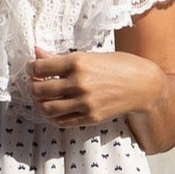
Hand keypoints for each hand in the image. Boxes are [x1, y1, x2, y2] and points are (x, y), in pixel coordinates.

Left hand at [29, 45, 166, 130]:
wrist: (143, 86)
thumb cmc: (118, 65)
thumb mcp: (90, 55)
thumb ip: (61, 58)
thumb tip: (37, 52)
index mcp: (78, 62)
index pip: (40, 68)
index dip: (32, 68)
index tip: (33, 68)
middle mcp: (79, 83)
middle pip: (39, 89)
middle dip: (33, 86)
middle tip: (36, 83)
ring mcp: (84, 103)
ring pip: (47, 108)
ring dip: (40, 103)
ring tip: (43, 98)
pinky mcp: (90, 118)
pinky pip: (61, 121)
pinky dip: (53, 116)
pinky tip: (55, 109)